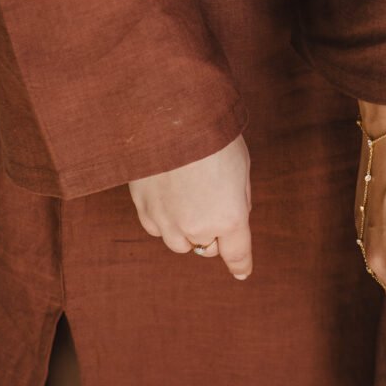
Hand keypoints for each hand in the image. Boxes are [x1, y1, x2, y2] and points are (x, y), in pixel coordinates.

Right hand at [129, 136, 252, 279]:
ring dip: (186, 229)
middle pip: (207, 248)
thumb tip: (231, 214)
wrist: (171, 114)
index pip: (237, 254)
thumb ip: (238, 198)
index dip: (241, 264)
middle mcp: (197, 227)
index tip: (242, 271)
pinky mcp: (142, 209)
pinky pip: (156, 227)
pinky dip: (164, 219)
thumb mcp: (241, 166)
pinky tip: (167, 194)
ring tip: (188, 198)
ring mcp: (166, 221)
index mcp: (229, 217)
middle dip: (213, 232)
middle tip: (212, 200)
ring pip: (178, 243)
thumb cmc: (213, 134)